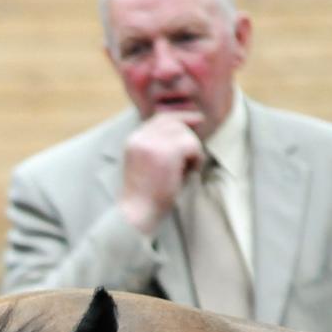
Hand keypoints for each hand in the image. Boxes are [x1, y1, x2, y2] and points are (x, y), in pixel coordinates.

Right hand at [119, 111, 204, 234]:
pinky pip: (192, 146)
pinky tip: (189, 173)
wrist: (137, 213)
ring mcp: (153, 144)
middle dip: (188, 138)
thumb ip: (157, 145)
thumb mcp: (146, 163)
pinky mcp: (167, 153)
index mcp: (134, 140)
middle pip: (175, 123)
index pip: (161, 118)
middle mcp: (141, 138)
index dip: (181, 118)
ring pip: (185, 134)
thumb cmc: (145, 195)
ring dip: (192, 151)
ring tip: (186, 170)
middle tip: (189, 160)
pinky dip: (195, 159)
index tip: (197, 121)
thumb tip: (188, 126)